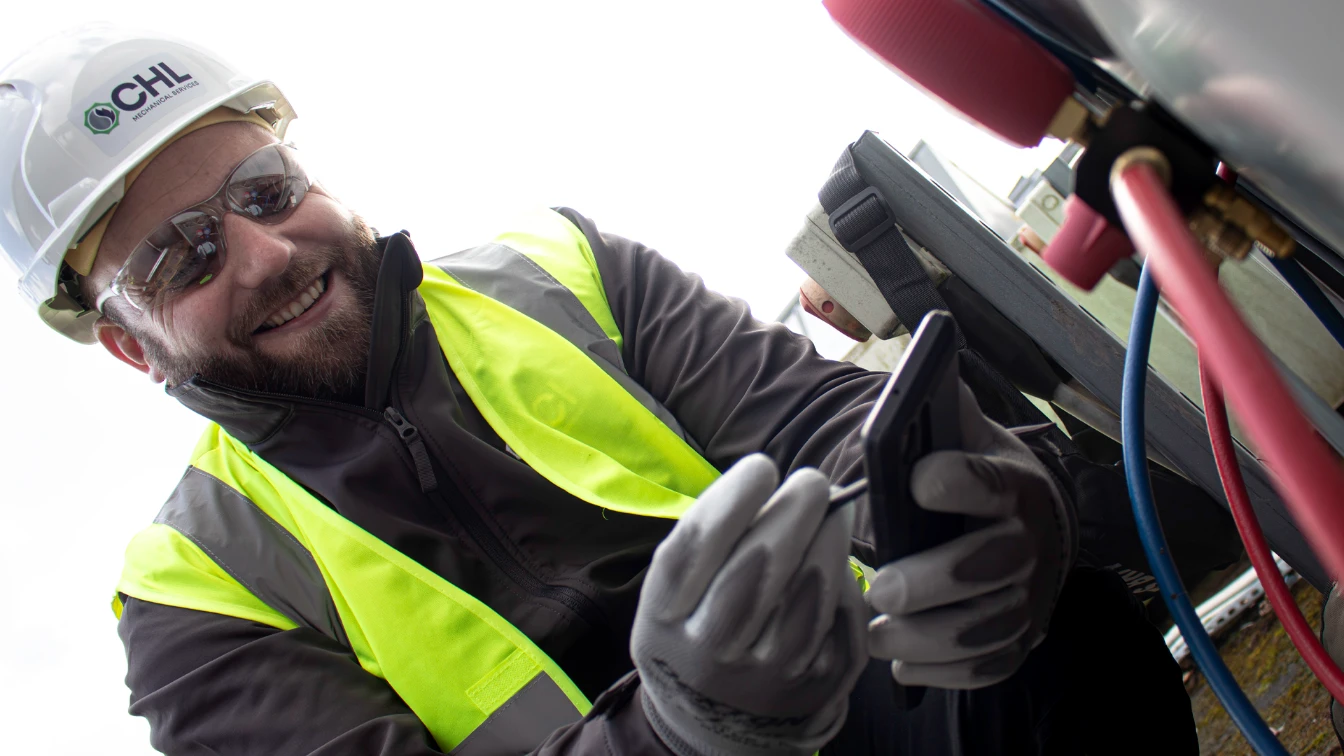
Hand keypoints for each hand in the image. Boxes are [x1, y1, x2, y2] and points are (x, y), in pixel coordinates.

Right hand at [631, 454, 867, 755]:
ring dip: (828, 539)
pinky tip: (839, 558)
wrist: (716, 722)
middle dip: (791, 512)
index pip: (697, 549)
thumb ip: (707, 543)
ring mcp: (766, 674)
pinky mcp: (815, 686)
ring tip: (833, 509)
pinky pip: (840, 621)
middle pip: (756, 568)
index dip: (733, 499)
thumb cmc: (697, 630)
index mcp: (665, 619)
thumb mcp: (673, 596)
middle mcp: (711, 652)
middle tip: (810, 480)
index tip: (760, 466)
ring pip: (808, 595)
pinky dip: (845, 582)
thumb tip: (766, 481)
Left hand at [866, 382, 1075, 688]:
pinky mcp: (1017, 642)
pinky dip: (943, 673)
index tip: (917, 479)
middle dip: (935, 580)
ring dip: (928, 638)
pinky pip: (986, 668)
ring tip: (877, 633)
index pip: (991, 480)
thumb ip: (945, 416)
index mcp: (1013, 486)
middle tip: (882, 588)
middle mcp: (1030, 545)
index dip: (959, 479)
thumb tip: (917, 381)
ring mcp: (1028, 599)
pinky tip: (904, 665)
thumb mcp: (970, 438)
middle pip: (991, 566)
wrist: (1034, 530)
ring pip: (986, 628)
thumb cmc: (982, 479)